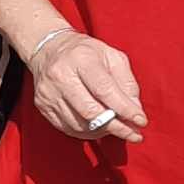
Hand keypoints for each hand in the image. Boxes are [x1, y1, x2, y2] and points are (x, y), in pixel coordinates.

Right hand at [27, 30, 146, 144]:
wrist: (48, 48)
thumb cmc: (85, 53)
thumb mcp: (112, 57)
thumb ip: (127, 83)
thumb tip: (135, 111)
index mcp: (81, 59)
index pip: (104, 90)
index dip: (125, 109)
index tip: (141, 121)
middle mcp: (61, 76)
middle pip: (91, 111)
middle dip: (116, 126)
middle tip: (134, 134)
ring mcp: (49, 93)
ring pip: (80, 124)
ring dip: (103, 131)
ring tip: (116, 128)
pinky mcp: (42, 105)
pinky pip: (68, 128)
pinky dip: (87, 132)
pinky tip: (98, 127)